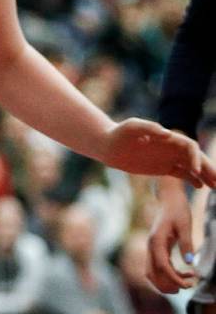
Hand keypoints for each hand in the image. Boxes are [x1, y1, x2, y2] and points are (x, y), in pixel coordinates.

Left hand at [101, 118, 215, 187]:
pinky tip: (200, 186)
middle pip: (196, 157)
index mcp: (168, 137)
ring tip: (215, 186)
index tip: (196, 171)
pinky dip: (192, 179)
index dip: (196, 158)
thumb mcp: (132, 126)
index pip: (189, 146)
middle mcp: (172, 147)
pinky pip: (181, 173)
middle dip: (208, 168)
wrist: (109, 145)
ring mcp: (168, 157)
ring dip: (204, 175)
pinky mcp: (163, 167)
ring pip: (192, 166)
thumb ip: (149, 128)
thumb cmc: (119, 133)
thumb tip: (167, 134)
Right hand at [147, 175, 195, 293]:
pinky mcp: (158, 248)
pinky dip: (170, 274)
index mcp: (156, 241)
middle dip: (166, 285)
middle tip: (186, 287)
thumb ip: (187, 243)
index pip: (161, 266)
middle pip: (151, 273)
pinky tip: (187, 273)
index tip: (189, 284)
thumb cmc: (178, 209)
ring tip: (188, 283)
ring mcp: (152, 248)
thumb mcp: (185, 225)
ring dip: (167, 282)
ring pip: (153, 272)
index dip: (174, 279)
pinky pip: (160, 266)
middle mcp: (151, 246)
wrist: (169, 198)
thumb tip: (190, 263)